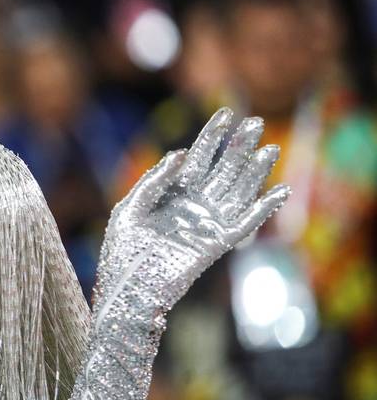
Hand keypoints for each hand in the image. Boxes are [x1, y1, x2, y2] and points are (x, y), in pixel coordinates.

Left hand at [95, 108, 289, 320]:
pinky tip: (278, 192)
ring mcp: (206, 223)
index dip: (212, 135)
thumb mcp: (130, 208)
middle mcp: (194, 204)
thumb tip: (181, 153)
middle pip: (222, 169)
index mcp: (172, 191)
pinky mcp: (215, 245)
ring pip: (237, 192)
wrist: (126, 286)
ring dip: (254, 172)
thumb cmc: (122, 248)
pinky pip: (243, 225)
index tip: (227, 113)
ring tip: (269, 149)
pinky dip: (262, 210)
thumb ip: (154, 181)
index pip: (198, 157)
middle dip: (238, 146)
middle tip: (256, 122)